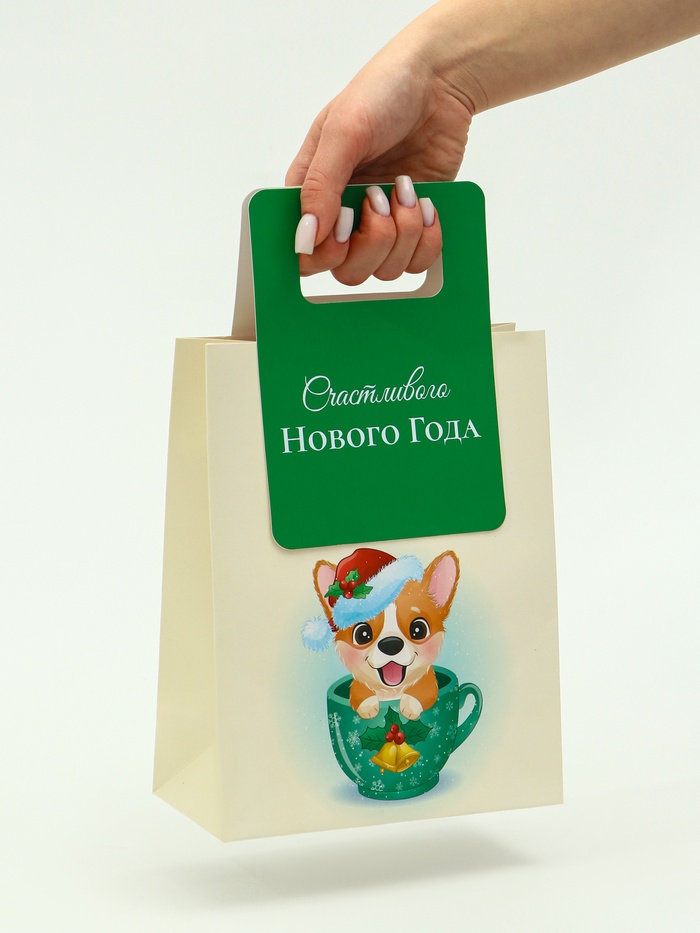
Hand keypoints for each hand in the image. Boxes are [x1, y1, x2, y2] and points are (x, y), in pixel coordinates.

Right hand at [285, 34, 475, 281]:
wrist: (440, 84)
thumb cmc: (382, 93)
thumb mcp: (343, 130)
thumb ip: (320, 185)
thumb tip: (306, 236)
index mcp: (312, 193)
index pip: (305, 253)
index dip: (324, 252)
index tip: (344, 220)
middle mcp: (343, 216)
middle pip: (347, 271)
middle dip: (372, 241)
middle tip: (380, 198)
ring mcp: (379, 225)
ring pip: (384, 270)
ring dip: (403, 233)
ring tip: (407, 189)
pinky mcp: (414, 228)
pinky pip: (417, 262)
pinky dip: (427, 239)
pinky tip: (426, 203)